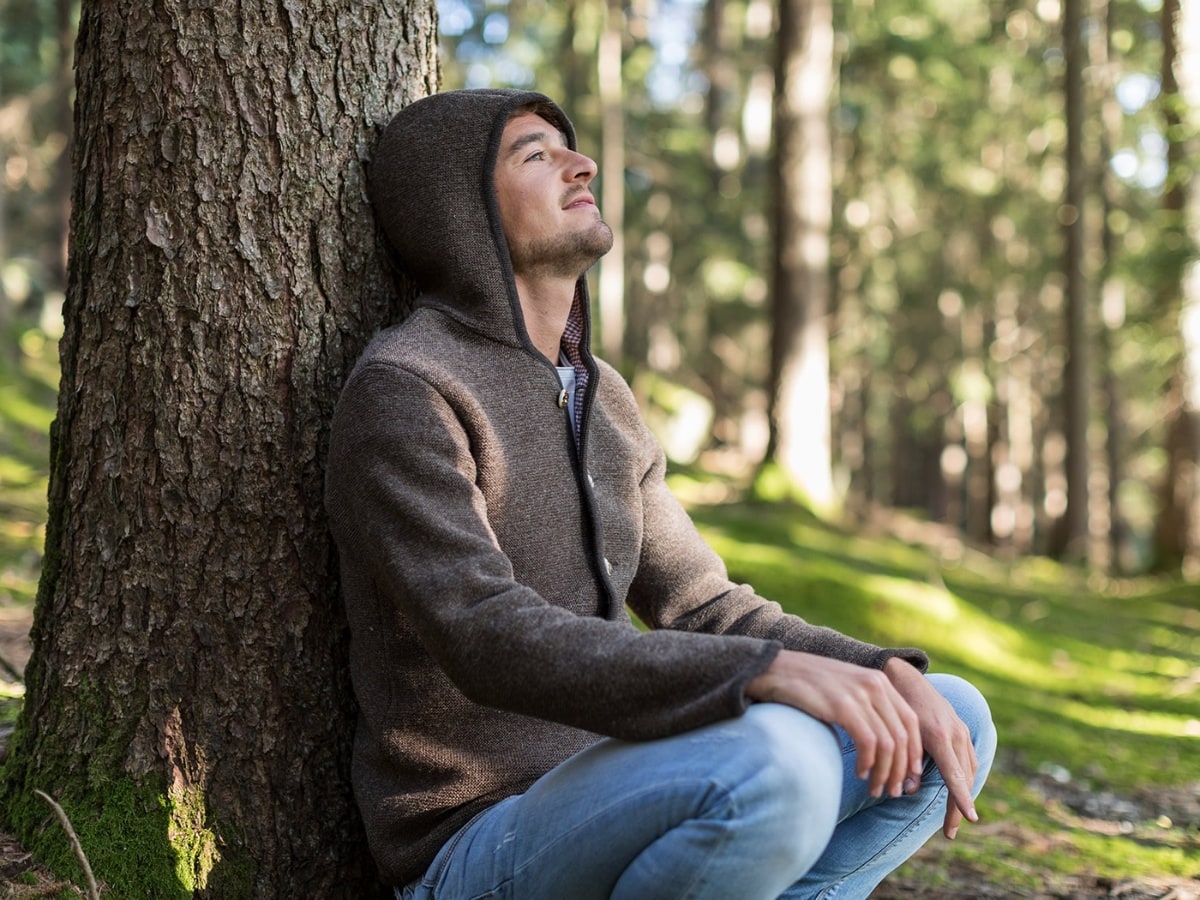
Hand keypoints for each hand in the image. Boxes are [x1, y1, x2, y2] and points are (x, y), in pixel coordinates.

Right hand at [745, 650, 922, 800]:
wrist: (775, 669)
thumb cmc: (808, 685)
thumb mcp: (846, 689)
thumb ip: (867, 708)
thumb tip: (885, 745)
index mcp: (880, 681)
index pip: (911, 721)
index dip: (914, 752)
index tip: (910, 775)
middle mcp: (875, 685)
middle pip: (903, 736)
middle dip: (901, 769)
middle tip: (893, 792)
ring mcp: (859, 694)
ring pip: (888, 744)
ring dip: (885, 772)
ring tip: (875, 789)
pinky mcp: (843, 706)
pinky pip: (868, 743)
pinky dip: (868, 763)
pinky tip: (860, 773)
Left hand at [883, 657, 979, 838]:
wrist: (907, 678)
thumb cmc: (896, 705)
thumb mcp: (898, 732)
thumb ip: (905, 760)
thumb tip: (909, 790)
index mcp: (939, 736)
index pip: (954, 775)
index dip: (961, 799)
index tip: (970, 819)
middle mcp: (955, 734)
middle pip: (963, 779)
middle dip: (958, 807)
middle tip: (949, 832)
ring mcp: (961, 731)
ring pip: (968, 771)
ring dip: (963, 795)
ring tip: (954, 818)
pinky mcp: (961, 730)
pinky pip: (968, 759)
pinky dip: (964, 778)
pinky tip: (957, 790)